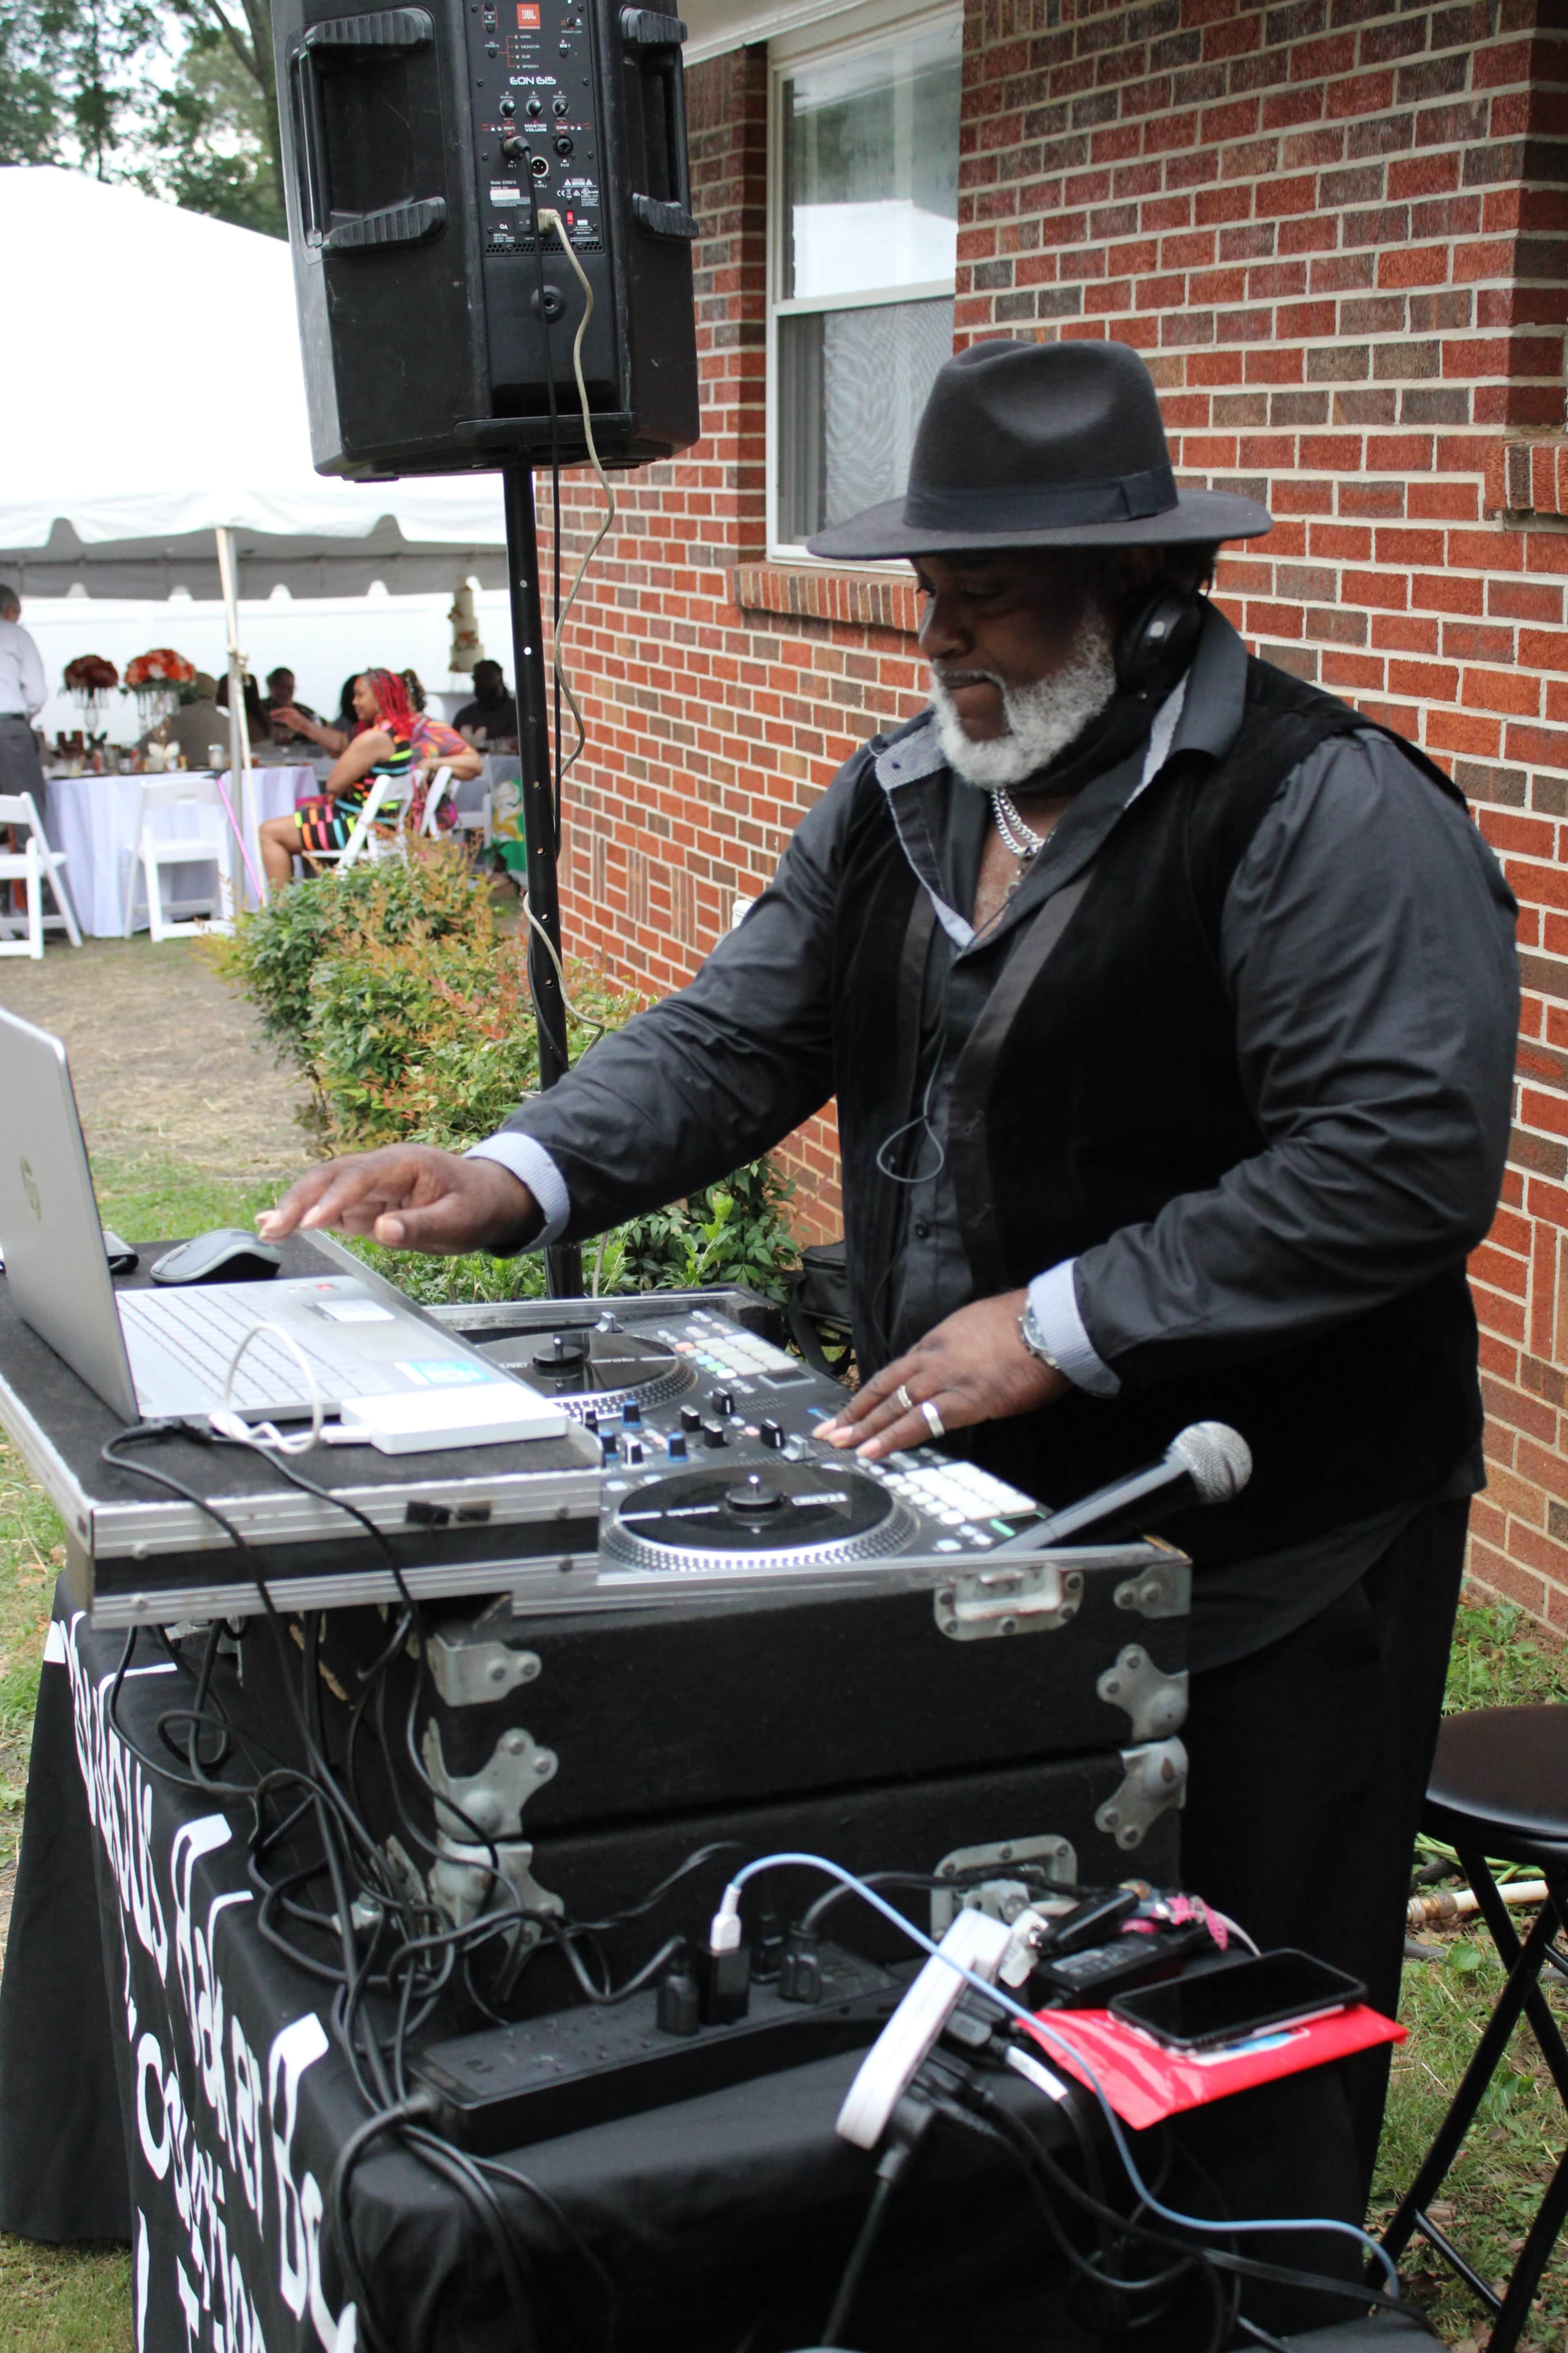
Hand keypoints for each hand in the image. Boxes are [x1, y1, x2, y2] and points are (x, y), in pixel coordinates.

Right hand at [257, 1147, 540, 1255]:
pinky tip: (276, 1225)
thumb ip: (421, 1224)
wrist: (487, 1197)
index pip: (360, 1177)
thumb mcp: (459, 1221)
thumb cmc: (476, 1205)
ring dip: (294, 1206)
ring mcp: (371, 1185)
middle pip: (331, 1175)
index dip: (334, 1198)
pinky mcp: (366, 1203)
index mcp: (405, 1164)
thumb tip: (383, 1230)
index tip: (313, 1221)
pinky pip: (330, 1206)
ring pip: (324, 1187)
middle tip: (275, 1226)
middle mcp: (381, 1168)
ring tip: (266, 1229)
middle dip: (300, 1199)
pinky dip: (304, 1215)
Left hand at [818, 1290, 1068, 1461]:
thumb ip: (963, 1349)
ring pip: (894, 1405)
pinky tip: (875, 1451)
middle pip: (884, 1387)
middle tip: (828, 1430)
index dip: (871, 1392)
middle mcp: (934, 1357)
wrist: (1050, 1321)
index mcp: (939, 1340)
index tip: (852, 1408)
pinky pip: (921, 1422)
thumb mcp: (981, 1328)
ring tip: (840, 1444)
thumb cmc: (1027, 1324)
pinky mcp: (965, 1400)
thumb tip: (960, 1366)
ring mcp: (946, 1379)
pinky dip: (894, 1438)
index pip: (896, 1371)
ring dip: (864, 1427)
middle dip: (854, 1411)